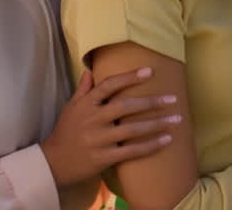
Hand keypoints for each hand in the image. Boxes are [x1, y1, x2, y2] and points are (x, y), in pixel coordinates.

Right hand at [40, 68, 181, 187]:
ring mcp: (98, 140)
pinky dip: (150, 146)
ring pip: (132, 130)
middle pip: (125, 107)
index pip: (109, 85)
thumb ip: (83, 89)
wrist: (54, 163)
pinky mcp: (104, 158)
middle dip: (151, 102)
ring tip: (177, 119)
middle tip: (173, 98)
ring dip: (156, 124)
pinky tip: (166, 140)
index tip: (150, 71)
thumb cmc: (65, 132)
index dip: (129, 77)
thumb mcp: (71, 107)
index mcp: (86, 104)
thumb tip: (90, 69)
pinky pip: (131, 151)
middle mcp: (93, 120)